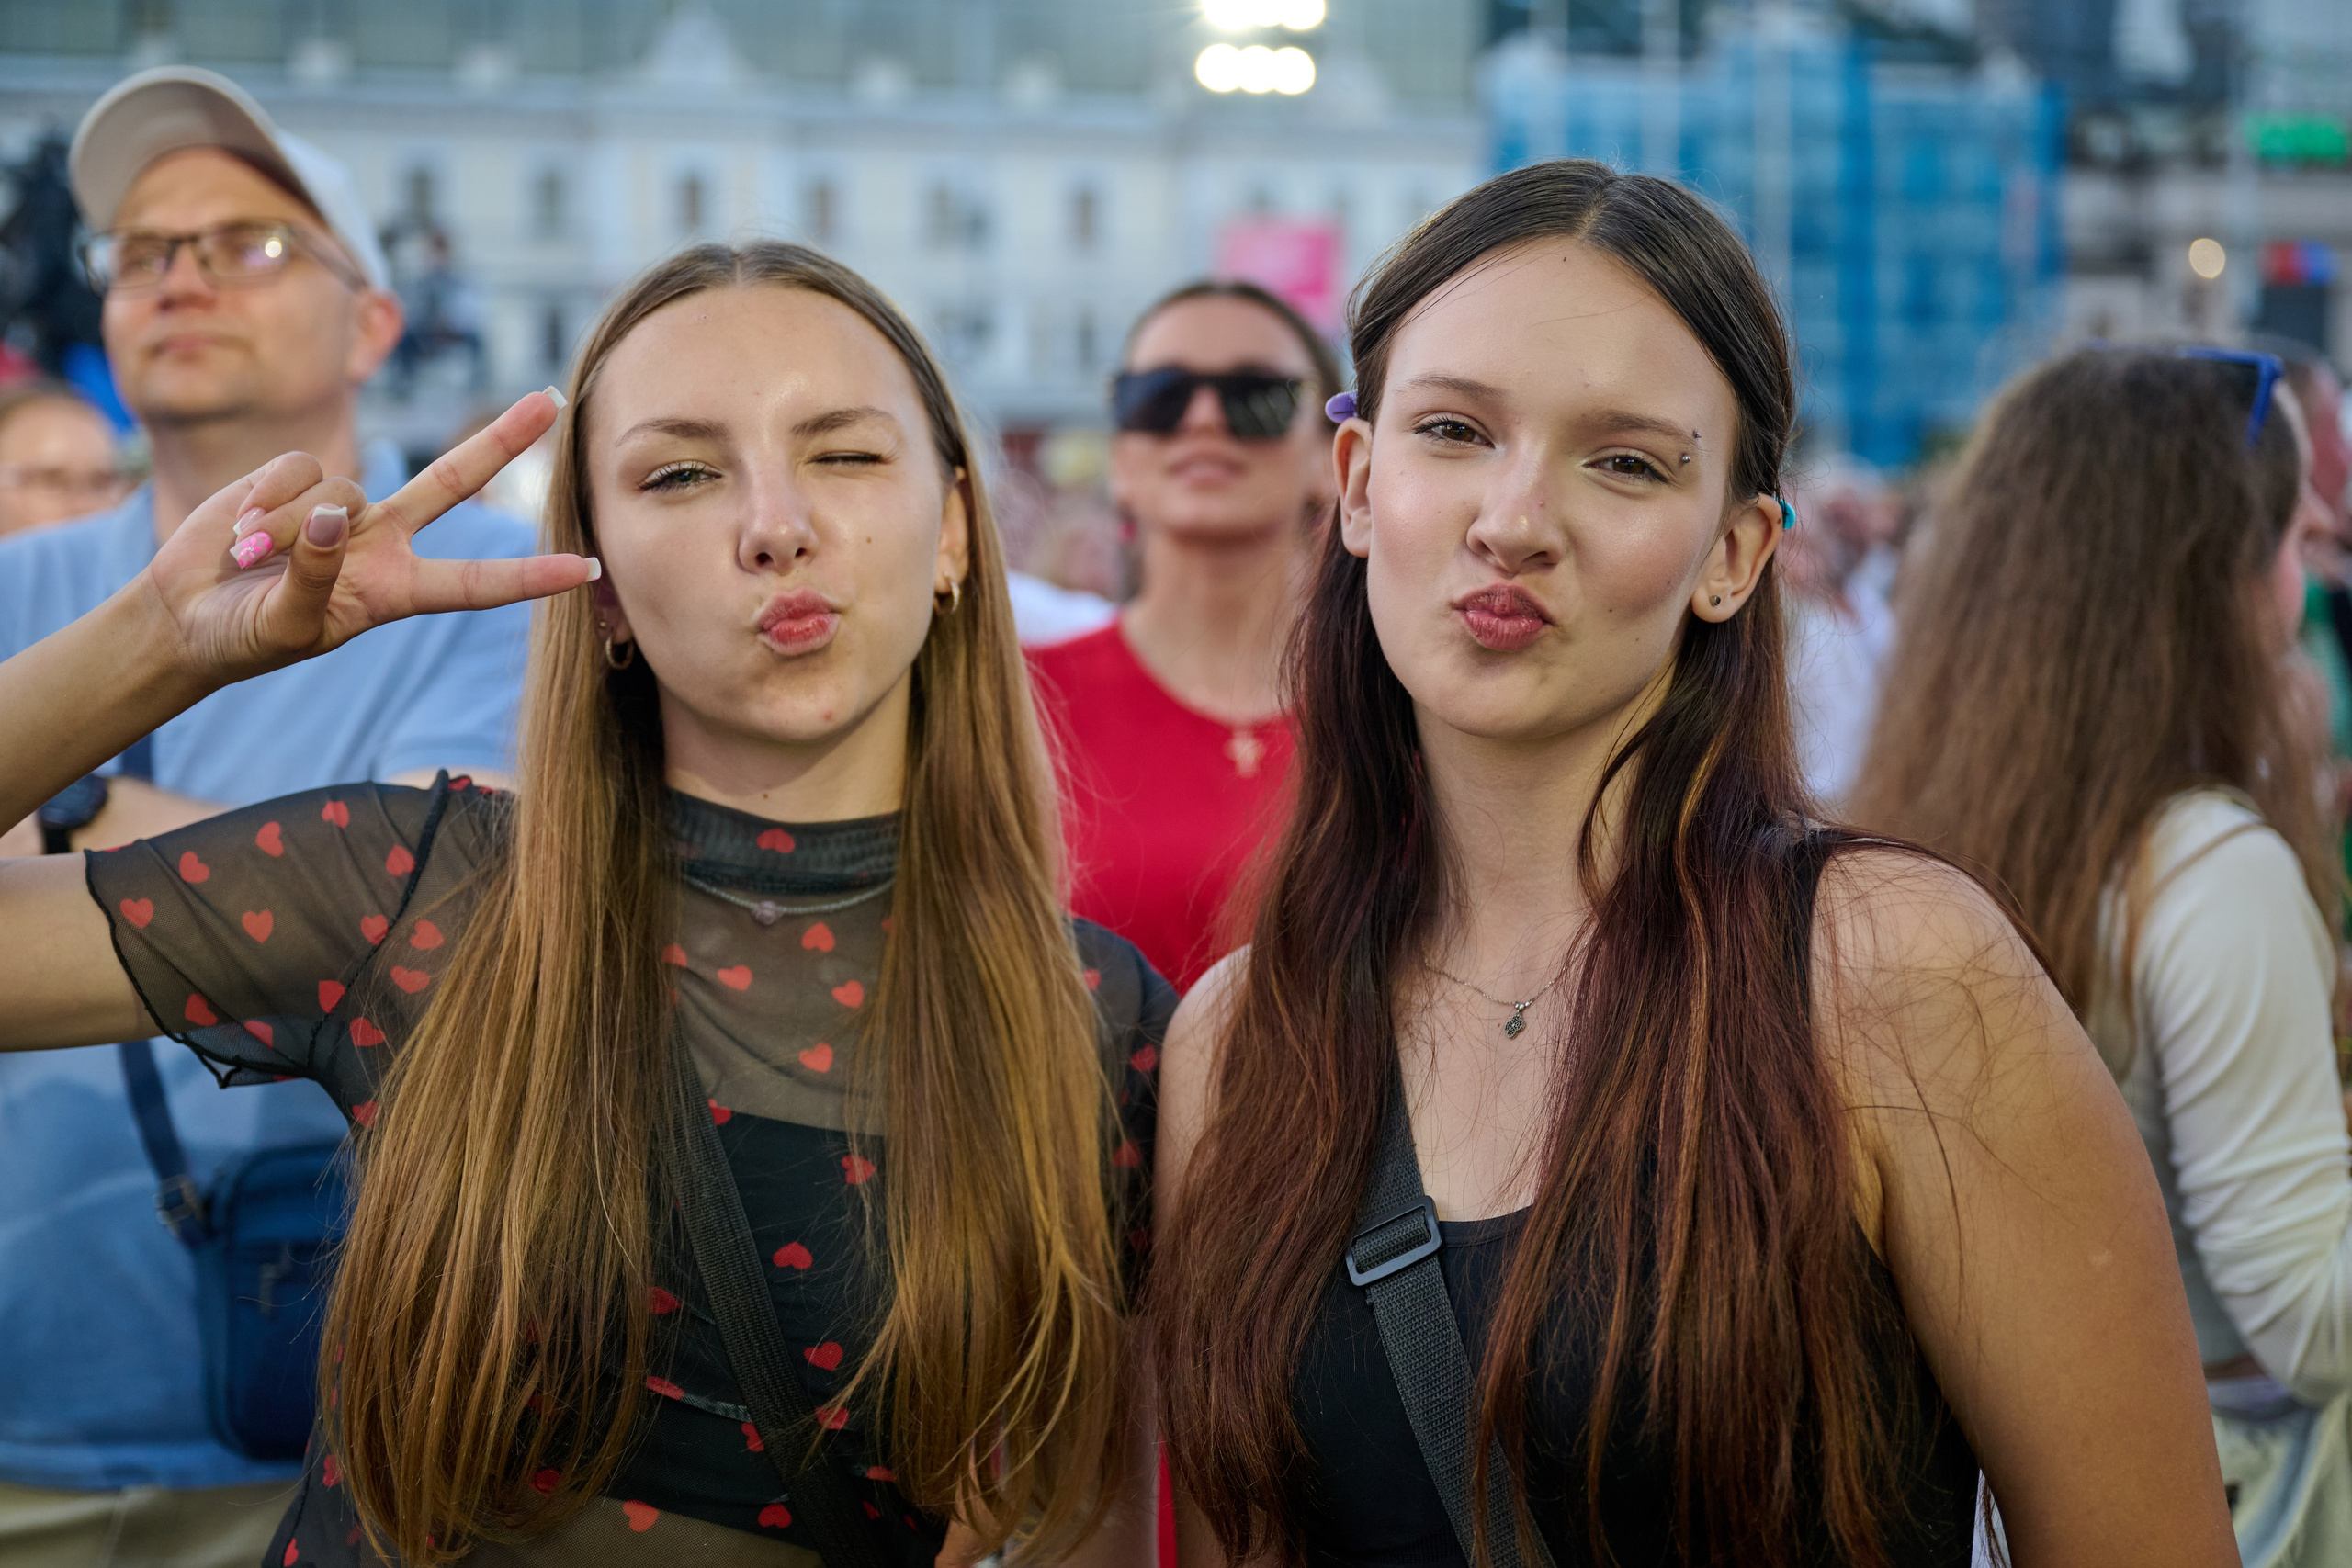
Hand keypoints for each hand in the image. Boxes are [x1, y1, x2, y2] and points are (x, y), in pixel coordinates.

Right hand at [139, 391, 592, 687]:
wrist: (188, 614)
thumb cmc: (247, 637)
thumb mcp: (287, 625)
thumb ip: (313, 577)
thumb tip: (331, 519)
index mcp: (398, 590)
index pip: (478, 583)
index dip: (531, 577)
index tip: (588, 569)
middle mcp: (383, 540)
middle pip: (454, 481)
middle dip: (502, 440)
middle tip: (552, 402)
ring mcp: (342, 506)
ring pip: (341, 490)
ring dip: (285, 527)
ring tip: (250, 559)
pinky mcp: (297, 477)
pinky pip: (297, 469)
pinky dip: (264, 499)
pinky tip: (239, 528)